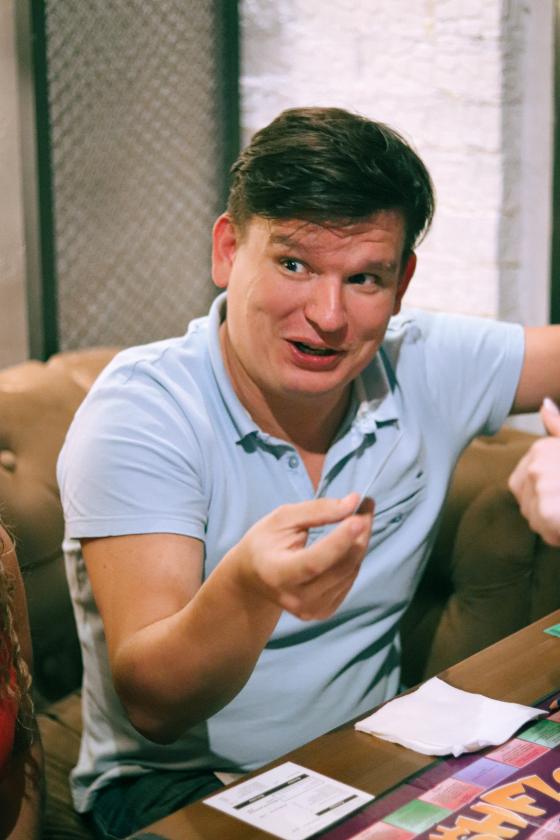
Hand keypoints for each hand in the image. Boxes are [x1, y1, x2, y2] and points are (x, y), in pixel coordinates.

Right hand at [226, 493, 373, 620]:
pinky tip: (347, 543)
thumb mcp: (282, 518)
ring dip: (360, 543)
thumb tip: (353, 502)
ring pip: (350, 572)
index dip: (339, 541)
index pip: (313, 562)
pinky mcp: (324, 611)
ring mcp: (311, 609)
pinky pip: (349, 580)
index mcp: (277, 574)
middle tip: (366, 506)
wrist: (253, 577)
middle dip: (359, 534)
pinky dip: (353, 557)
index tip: (359, 518)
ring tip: (356, 519)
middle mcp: (295, 598)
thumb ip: (317, 510)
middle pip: (339, 568)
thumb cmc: (265, 543)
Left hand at [508, 398, 559, 545]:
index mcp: (540, 449)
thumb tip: (544, 404)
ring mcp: (541, 487)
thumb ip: (559, 427)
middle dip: (547, 513)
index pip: (519, 485)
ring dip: (553, 526)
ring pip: (534, 520)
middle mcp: (535, 465)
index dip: (541, 497)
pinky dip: (558, 535)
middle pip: (526, 503)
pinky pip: (545, 531)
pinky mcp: (547, 510)